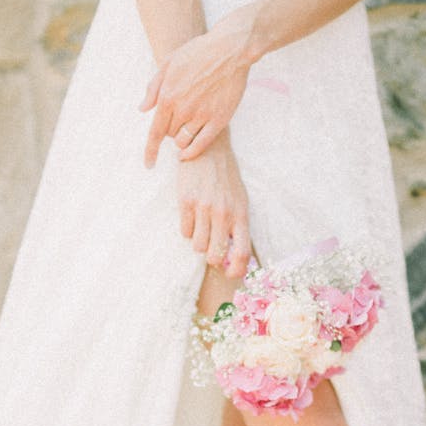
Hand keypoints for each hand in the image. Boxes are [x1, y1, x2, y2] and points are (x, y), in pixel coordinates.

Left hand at [140, 13, 253, 168]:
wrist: (230, 50)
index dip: (150, 150)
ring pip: (183, 141)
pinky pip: (202, 144)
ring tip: (185, 129)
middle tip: (177, 119)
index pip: (155, 131)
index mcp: (168, 95)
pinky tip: (186, 154)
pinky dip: (192, 152)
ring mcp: (202, 115)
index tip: (148, 164)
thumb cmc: (198, 53)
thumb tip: (143, 109)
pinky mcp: (219, 119)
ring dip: (180, 140)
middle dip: (169, 130)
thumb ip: (153, 87)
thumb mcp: (168, 63)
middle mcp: (183, 108)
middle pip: (169, 135)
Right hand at [176, 130, 251, 277]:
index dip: (236, 270)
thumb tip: (234, 256)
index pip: (242, 252)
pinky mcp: (186, 202)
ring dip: (198, 242)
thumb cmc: (226, 178)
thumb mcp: (240, 200)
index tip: (231, 275)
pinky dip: (187, 229)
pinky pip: (184, 232)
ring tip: (201, 227)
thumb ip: (238, 226)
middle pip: (216, 255)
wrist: (208, 149)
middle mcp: (223, 213)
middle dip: (213, 258)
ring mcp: (204, 208)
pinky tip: (192, 216)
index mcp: (240, 214)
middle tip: (212, 248)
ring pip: (197, 246)